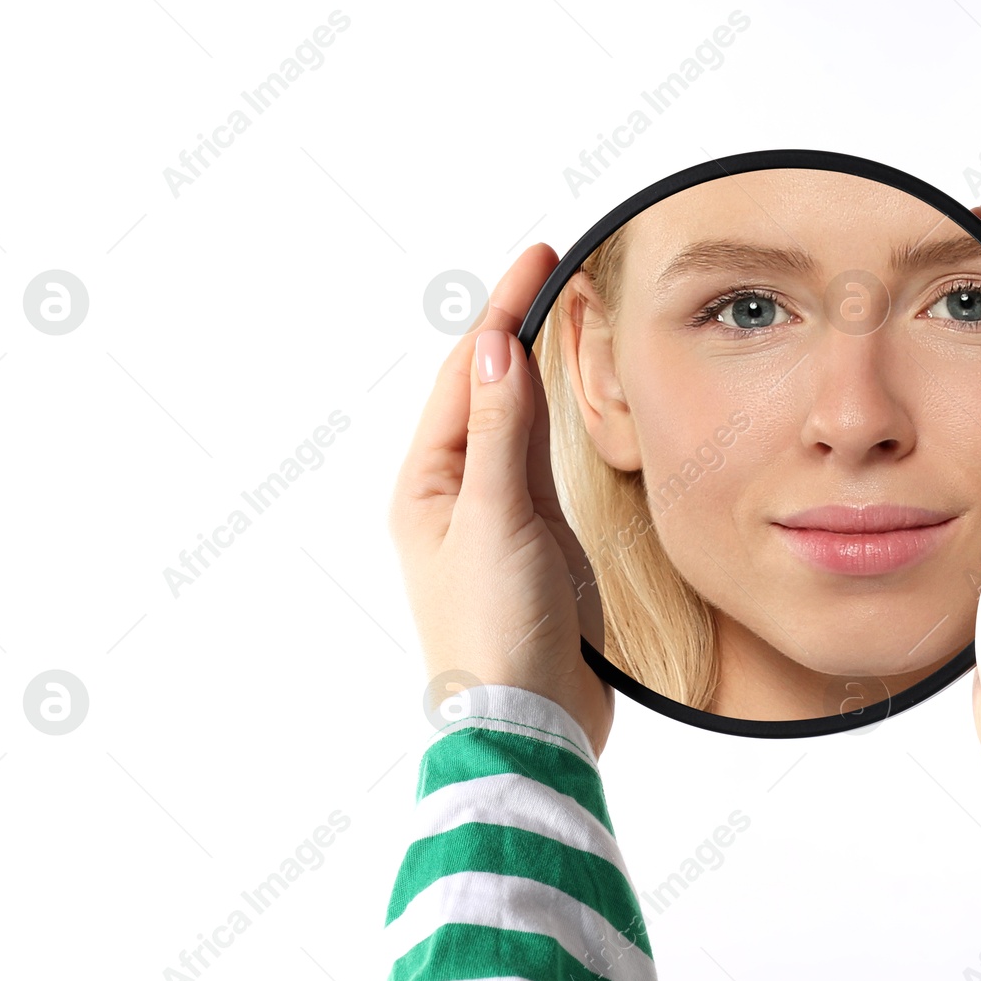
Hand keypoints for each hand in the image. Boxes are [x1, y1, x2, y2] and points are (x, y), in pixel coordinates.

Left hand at [390, 243, 612, 755]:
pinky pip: (533, 462)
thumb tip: (497, 350)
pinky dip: (544, 418)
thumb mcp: (497, 521)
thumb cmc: (496, 632)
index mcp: (427, 486)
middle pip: (482, 391)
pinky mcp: (531, 543)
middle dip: (510, 327)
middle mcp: (453, 495)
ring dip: (525, 367)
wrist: (528, 722)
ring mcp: (492, 518)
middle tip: (546, 267)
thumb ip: (501, 435)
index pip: (466, 377)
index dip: (500, 313)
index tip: (536, 258)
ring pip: (507, 423)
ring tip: (545, 311)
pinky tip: (553, 398)